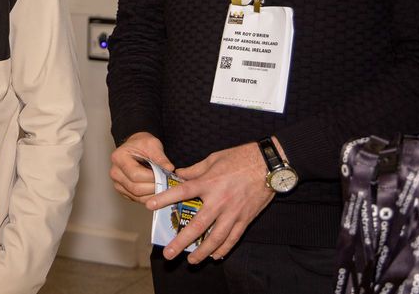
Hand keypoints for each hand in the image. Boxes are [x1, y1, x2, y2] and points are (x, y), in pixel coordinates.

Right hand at [109, 132, 174, 202]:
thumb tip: (169, 169)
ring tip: (165, 188)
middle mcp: (115, 172)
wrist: (135, 148)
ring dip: (153, 195)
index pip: (135, 174)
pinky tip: (158, 191)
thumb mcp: (152, 144)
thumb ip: (160, 157)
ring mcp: (118, 183)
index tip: (164, 176)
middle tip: (167, 184)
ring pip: (137, 196)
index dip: (152, 178)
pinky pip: (137, 199)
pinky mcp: (123, 191)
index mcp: (119, 157)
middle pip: (136, 188)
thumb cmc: (142, 144)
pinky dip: (149, 198)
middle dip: (154, 187)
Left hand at [146, 141, 271, 263]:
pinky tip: (215, 255)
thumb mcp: (214, 158)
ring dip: (202, 252)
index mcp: (209, 182)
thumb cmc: (240, 158)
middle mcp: (219, 200)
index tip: (150, 206)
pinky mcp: (245, 219)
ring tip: (191, 260)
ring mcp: (233, 212)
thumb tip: (179, 175)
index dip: (165, 199)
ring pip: (216, 238)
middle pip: (197, 225)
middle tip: (169, 253)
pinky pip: (233, 238)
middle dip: (181, 241)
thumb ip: (195, 170)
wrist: (269, 165)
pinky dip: (224, 249)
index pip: (182, 192)